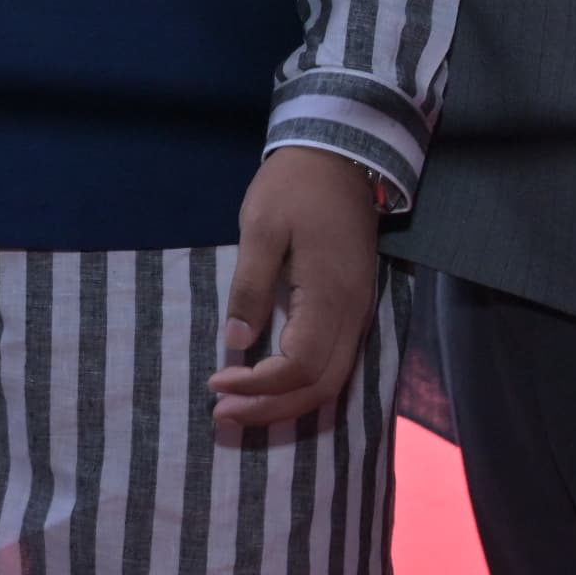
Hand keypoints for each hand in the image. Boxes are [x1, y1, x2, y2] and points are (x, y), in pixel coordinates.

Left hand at [208, 144, 385, 432]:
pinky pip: (336, 364)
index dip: (258, 385)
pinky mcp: (354, 309)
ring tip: (241, 410)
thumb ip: (250, 286)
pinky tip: (273, 389)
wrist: (339, 159)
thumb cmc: (294, 189)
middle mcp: (354, 314)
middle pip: (321, 387)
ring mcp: (360, 313)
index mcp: (331, 296)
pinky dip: (304, 386)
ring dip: (288, 403)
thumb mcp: (261, 229)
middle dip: (272, 408)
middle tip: (222, 416)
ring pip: (333, 381)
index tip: (216, 382)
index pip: (299, 366)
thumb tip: (237, 341)